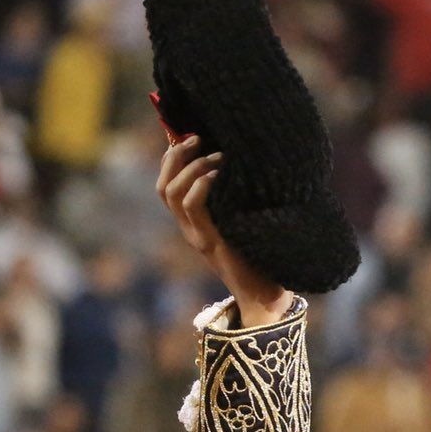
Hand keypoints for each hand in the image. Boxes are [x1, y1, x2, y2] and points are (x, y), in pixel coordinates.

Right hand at [155, 134, 294, 327]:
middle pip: (163, 186)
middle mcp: (190, 229)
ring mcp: (197, 237)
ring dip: (192, 168)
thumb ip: (239, 198)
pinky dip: (201, 185)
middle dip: (175, 156)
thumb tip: (243, 161)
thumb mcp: (247, 220)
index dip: (172, 157)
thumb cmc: (264, 257)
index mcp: (195, 223)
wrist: (268, 297)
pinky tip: (219, 174)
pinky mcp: (210, 243)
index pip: (168, 184)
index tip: (188, 134)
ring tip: (218, 156)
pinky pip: (193, 207)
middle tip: (198, 137)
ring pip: (172, 193)